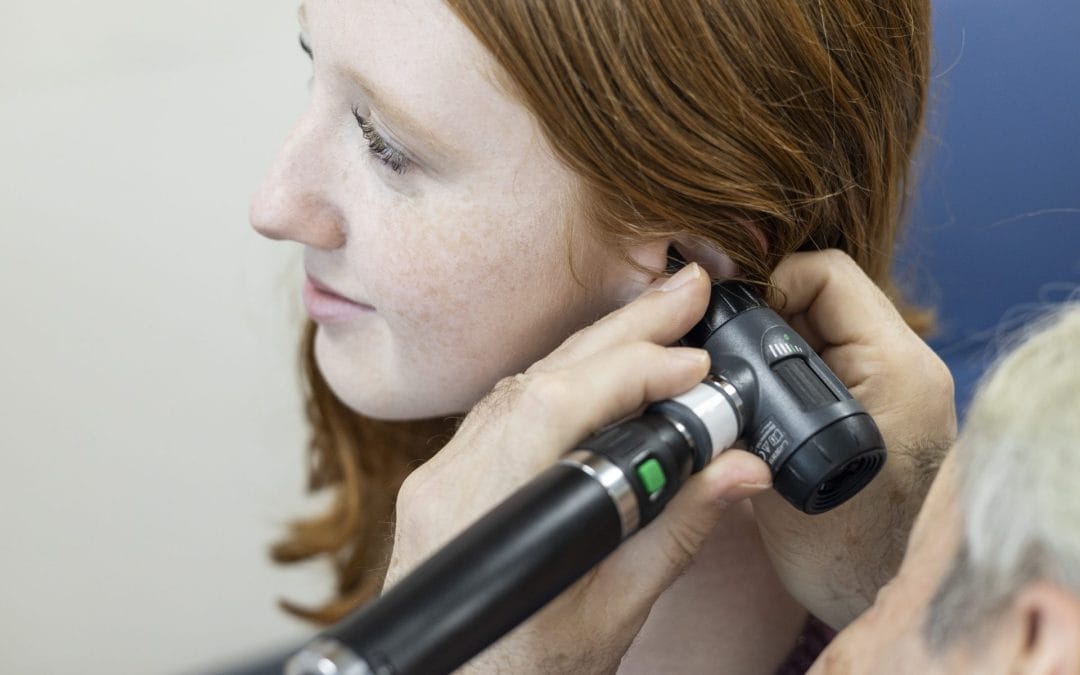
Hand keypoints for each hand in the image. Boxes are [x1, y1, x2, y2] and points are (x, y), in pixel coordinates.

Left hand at [385, 263, 771, 673]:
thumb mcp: (611, 616)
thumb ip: (674, 534)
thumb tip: (738, 472)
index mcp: (480, 510)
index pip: (559, 405)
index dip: (634, 372)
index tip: (698, 368)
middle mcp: (450, 478)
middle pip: (543, 376)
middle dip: (625, 328)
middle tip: (688, 291)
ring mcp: (442, 473)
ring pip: (524, 383)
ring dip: (598, 348)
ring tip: (660, 319)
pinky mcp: (449, 477)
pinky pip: (508, 407)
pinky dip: (566, 379)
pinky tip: (604, 366)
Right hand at [752, 249, 957, 627]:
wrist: (879, 592)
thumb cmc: (838, 547)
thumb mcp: (778, 466)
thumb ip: (745, 400)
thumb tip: (703, 352)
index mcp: (896, 368)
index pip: (826, 273)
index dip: (767, 286)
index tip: (728, 325)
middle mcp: (909, 364)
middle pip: (826, 292)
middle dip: (768, 313)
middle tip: (724, 349)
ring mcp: (901, 381)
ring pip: (826, 321)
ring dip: (779, 339)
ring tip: (740, 374)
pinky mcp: (888, 399)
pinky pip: (834, 352)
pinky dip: (795, 361)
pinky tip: (764, 395)